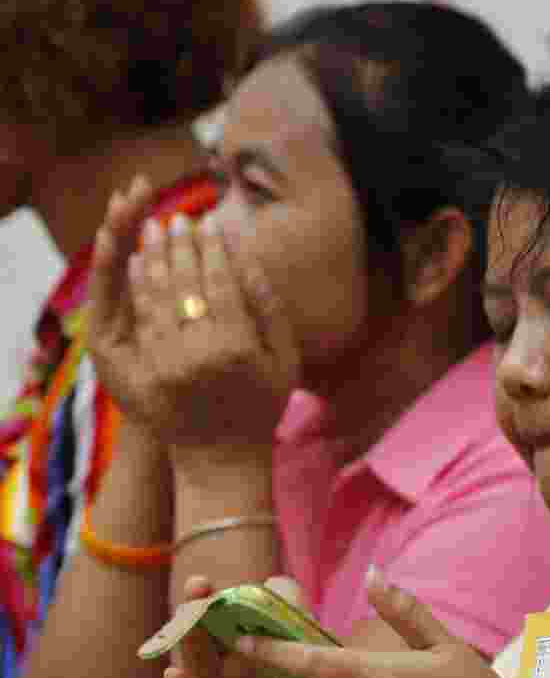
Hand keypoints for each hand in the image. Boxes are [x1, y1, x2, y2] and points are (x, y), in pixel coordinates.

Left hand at [88, 175, 298, 457]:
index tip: (207, 223)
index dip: (211, 249)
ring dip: (152, 258)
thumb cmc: (261, 407)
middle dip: (179, 245)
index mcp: (238, 347)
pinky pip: (140, 321)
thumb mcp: (284, 360)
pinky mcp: (146, 374)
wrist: (222, 460)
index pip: (220, 283)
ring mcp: (169, 364)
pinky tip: (137, 265)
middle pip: (184, 283)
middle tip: (176, 217)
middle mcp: (201, 353)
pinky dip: (137, 289)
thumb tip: (245, 255)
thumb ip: (269, 306)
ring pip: (156, 297)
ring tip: (153, 231)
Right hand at [164, 576, 326, 677]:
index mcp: (266, 649)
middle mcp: (232, 658)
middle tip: (203, 584)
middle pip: (220, 619)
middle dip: (210, 599)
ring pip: (195, 648)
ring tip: (188, 609)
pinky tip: (177, 676)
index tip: (275, 594)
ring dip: (190, 627)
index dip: (272, 599)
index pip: (267, 608)